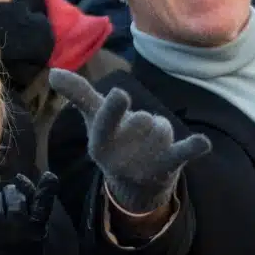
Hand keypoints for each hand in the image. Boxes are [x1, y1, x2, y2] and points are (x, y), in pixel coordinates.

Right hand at [50, 69, 210, 214]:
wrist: (136, 183)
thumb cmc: (113, 141)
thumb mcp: (94, 119)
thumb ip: (79, 94)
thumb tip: (52, 71)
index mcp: (101, 141)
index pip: (106, 121)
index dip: (114, 109)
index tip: (121, 93)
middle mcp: (121, 153)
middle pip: (143, 118)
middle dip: (144, 119)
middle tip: (137, 133)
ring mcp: (145, 160)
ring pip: (163, 126)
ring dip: (162, 130)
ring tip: (151, 146)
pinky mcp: (169, 165)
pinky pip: (183, 151)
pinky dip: (193, 147)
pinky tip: (202, 143)